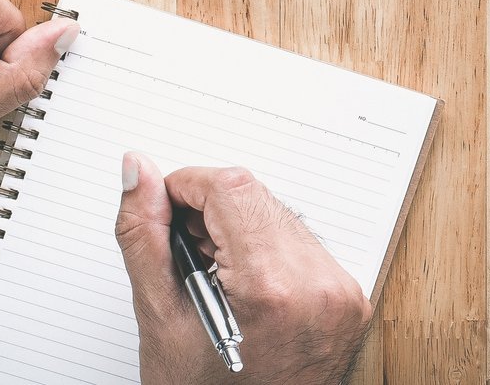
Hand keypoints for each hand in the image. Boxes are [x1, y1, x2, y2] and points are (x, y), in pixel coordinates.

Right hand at [115, 156, 372, 384]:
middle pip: (258, 199)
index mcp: (271, 287)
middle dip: (212, 213)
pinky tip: (243, 291)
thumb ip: (145, 236)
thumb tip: (138, 170)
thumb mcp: (160, 319)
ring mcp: (341, 293)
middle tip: (183, 255)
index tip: (164, 206)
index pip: (232, 188)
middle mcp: (318, 284)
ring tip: (212, 281)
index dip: (189, 186)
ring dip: (241, 232)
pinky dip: (270, 254)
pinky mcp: (351, 301)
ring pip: (283, 218)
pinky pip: (307, 248)